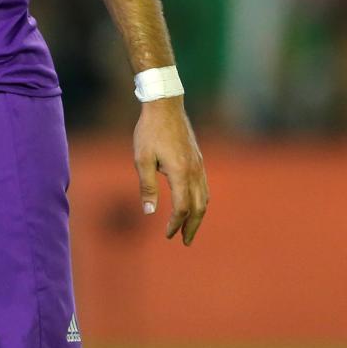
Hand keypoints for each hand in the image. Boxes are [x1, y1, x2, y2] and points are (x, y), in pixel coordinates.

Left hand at [132, 97, 208, 244]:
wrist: (165, 105)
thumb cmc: (149, 131)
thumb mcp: (141, 159)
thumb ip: (147, 187)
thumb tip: (149, 212)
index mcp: (180, 172)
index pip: (182, 207)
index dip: (175, 224)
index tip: (166, 234)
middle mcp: (194, 170)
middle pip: (198, 207)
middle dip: (192, 227)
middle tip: (185, 242)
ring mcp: (199, 164)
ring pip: (205, 197)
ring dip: (198, 216)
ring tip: (189, 228)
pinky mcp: (198, 159)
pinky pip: (204, 186)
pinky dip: (201, 201)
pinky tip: (193, 205)